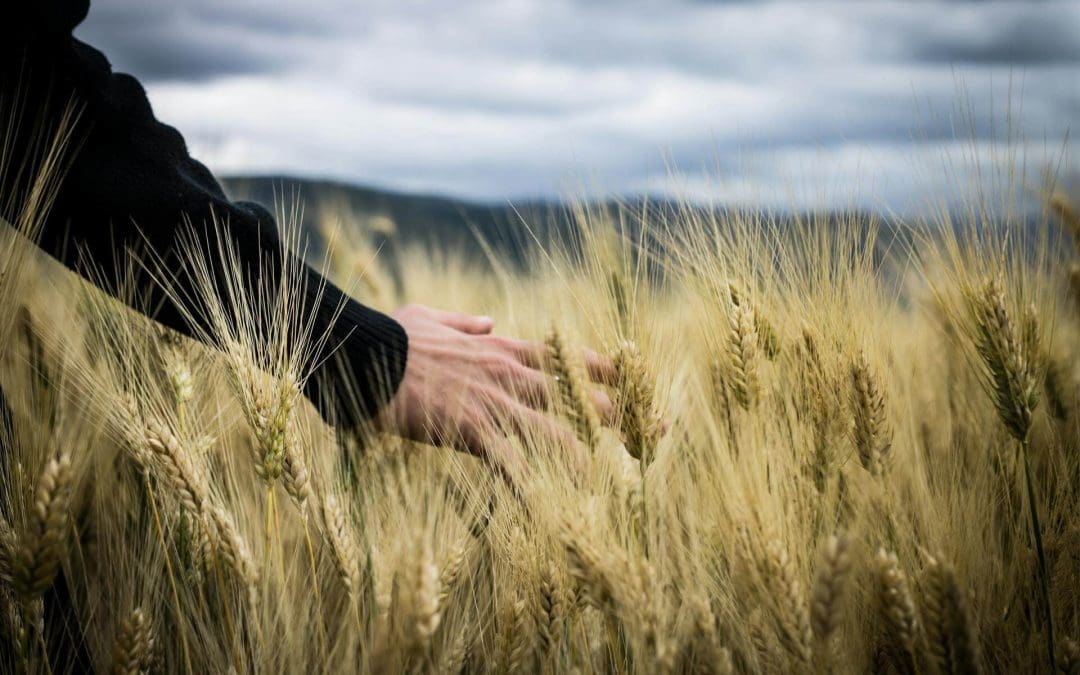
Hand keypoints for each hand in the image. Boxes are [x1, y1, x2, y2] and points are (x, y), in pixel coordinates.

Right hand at [377, 303, 614, 483]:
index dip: (607, 373)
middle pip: (580, 396)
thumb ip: (467, 321)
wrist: (365, 355)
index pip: (571, 358)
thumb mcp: (433, 317)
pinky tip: (554, 506)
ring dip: (587, 457)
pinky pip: (513, 464)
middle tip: (648, 433)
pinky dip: (535, 487)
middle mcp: (510, 374)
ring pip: (558, 432)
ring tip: (613, 478)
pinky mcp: (472, 430)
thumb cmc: (394, 337)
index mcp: (504, 348)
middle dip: (617, 417)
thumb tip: (488, 319)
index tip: (630, 385)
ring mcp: (494, 403)